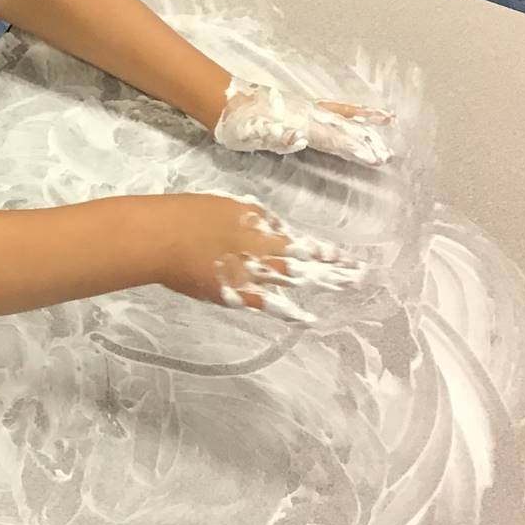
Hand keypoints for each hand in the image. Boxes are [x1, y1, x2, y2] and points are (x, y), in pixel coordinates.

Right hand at [157, 193, 365, 324]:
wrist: (163, 236)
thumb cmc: (188, 213)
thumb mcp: (225, 205)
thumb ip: (253, 217)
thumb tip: (274, 227)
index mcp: (261, 226)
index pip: (301, 242)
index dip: (324, 251)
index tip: (345, 257)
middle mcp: (265, 250)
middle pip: (307, 262)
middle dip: (334, 269)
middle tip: (361, 275)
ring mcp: (253, 273)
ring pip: (296, 281)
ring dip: (322, 285)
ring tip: (347, 290)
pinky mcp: (237, 294)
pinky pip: (268, 304)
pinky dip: (289, 312)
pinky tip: (307, 319)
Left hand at [213, 79, 393, 166]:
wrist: (224, 102)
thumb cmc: (238, 123)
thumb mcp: (255, 133)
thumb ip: (277, 134)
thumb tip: (299, 136)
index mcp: (299, 122)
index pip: (333, 138)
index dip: (354, 148)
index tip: (376, 158)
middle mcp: (307, 113)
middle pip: (343, 126)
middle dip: (366, 139)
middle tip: (388, 152)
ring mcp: (304, 108)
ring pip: (340, 114)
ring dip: (363, 121)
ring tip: (387, 119)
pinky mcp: (299, 108)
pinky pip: (329, 109)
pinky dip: (346, 111)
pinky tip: (353, 115)